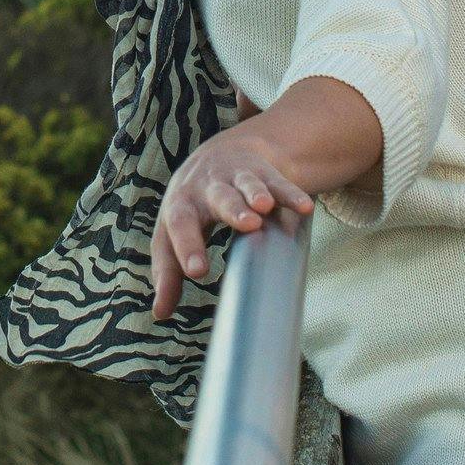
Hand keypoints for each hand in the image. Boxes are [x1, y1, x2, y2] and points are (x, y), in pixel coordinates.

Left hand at [149, 123, 313, 321]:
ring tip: (264, 207)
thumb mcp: (174, 232)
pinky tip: (304, 208)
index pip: (179, 225)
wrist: (222, 152)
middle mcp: (208, 188)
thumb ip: (168, 270)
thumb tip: (160, 313)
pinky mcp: (266, 174)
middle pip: (218, 197)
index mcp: (182, 205)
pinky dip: (291, 195)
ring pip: (246, 184)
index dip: (187, 247)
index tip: (197, 272)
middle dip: (231, 209)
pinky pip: (280, 184)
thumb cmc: (193, 205)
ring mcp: (238, 178)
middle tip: (246, 225)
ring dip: (255, 194)